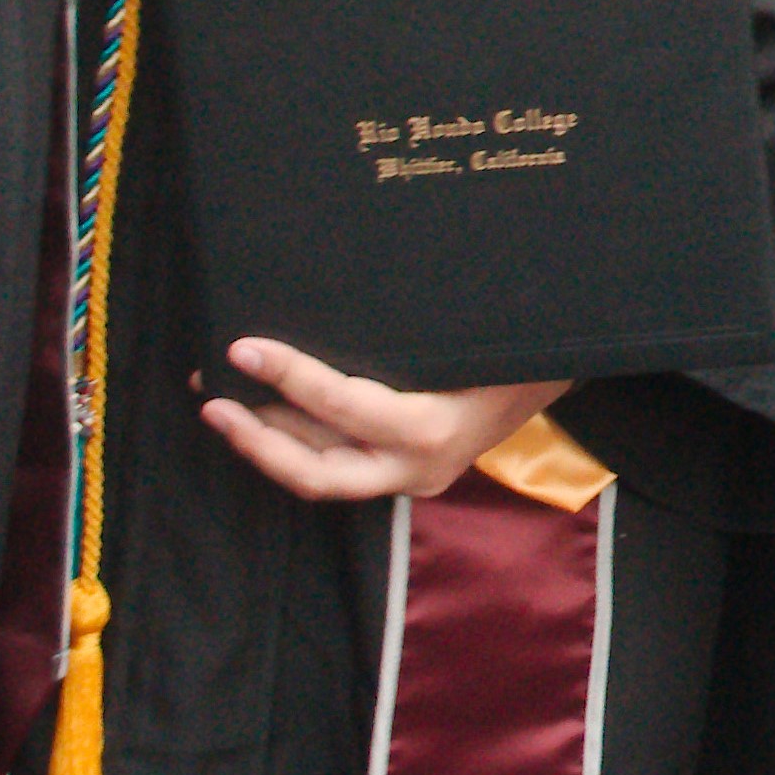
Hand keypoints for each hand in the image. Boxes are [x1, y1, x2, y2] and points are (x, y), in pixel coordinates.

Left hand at [199, 338, 565, 503]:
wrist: (563, 376)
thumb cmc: (520, 343)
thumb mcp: (471, 333)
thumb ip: (402, 332)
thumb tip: (328, 295)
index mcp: (432, 430)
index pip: (342, 406)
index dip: (288, 377)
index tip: (243, 349)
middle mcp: (417, 468)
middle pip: (317, 472)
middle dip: (257, 440)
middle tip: (211, 401)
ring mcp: (411, 479)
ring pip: (321, 473)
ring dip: (268, 441)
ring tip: (223, 402)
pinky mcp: (403, 473)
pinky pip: (339, 463)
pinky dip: (298, 439)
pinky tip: (267, 410)